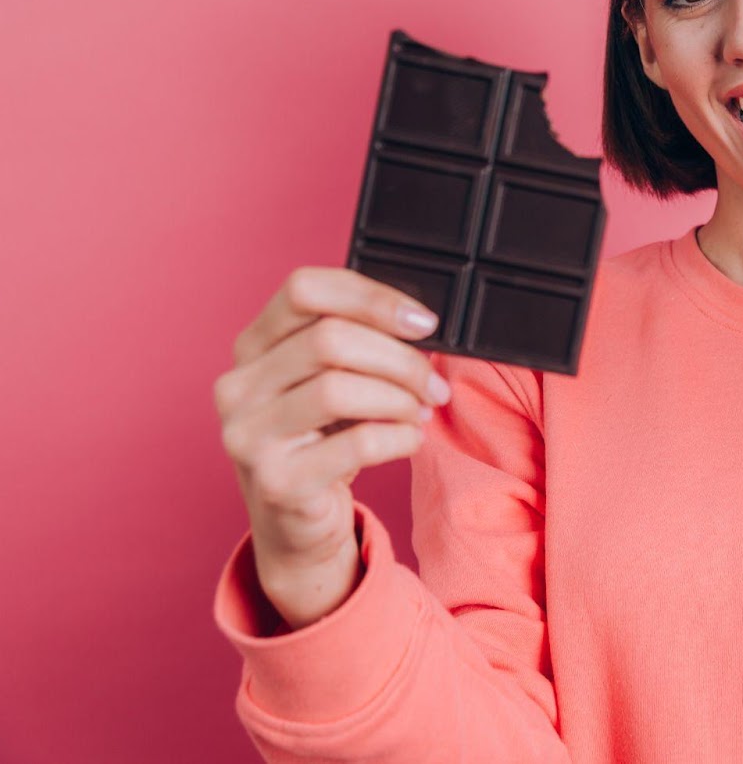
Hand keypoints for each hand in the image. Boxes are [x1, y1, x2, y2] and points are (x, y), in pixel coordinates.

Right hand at [213, 267, 450, 627]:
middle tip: (433, 383)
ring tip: (420, 411)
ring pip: (339, 388)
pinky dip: (398, 436)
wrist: (298, 526)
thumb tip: (420, 323)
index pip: (304, 289)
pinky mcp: (276, 482)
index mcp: (252, 346)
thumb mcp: (331, 381)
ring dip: (400, 397)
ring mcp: (247, 436)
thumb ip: (358, 343)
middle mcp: (237, 386)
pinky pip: (356, 443)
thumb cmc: (323, 441)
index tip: (424, 322)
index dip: (372, 297)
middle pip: (330, 338)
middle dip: (400, 359)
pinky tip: (409, 439)